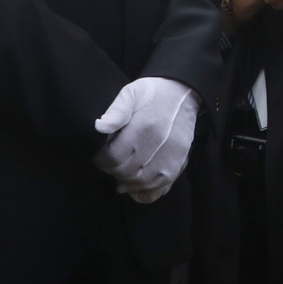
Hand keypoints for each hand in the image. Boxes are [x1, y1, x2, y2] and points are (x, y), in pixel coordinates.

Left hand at [93, 77, 198, 203]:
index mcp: (143, 126)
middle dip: (112, 171)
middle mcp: (158, 144)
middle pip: (125, 172)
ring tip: (121, 172)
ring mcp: (169, 156)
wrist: (182, 93)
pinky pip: (158, 188)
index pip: (113, 157)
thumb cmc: (153, 94)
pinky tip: (135, 185)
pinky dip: (144, 191)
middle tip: (110, 163)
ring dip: (126, 181)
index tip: (100, 155)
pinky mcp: (178, 163)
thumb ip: (116, 109)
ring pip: (139, 182)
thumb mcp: (132, 92)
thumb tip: (100, 128)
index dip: (101, 160)